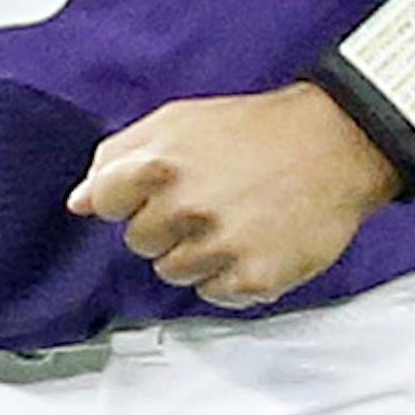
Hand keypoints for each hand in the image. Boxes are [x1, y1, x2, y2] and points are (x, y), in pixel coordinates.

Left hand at [66, 80, 399, 309]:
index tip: (154, 187)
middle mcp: (186, 207)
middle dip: (166, 223)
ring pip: (174, 273)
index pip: (104, 201)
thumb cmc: (258, 130)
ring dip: (198, 252)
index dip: (128, 195)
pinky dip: (230, 274)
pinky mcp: (251, 278)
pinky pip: (214, 294)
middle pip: (139, 242)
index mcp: (161, 163)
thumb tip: (80, 200)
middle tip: (208, 195)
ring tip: (233, 215)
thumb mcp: (180, 120)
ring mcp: (220, 246)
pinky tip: (252, 239)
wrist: (335, 144)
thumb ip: (120, 155)